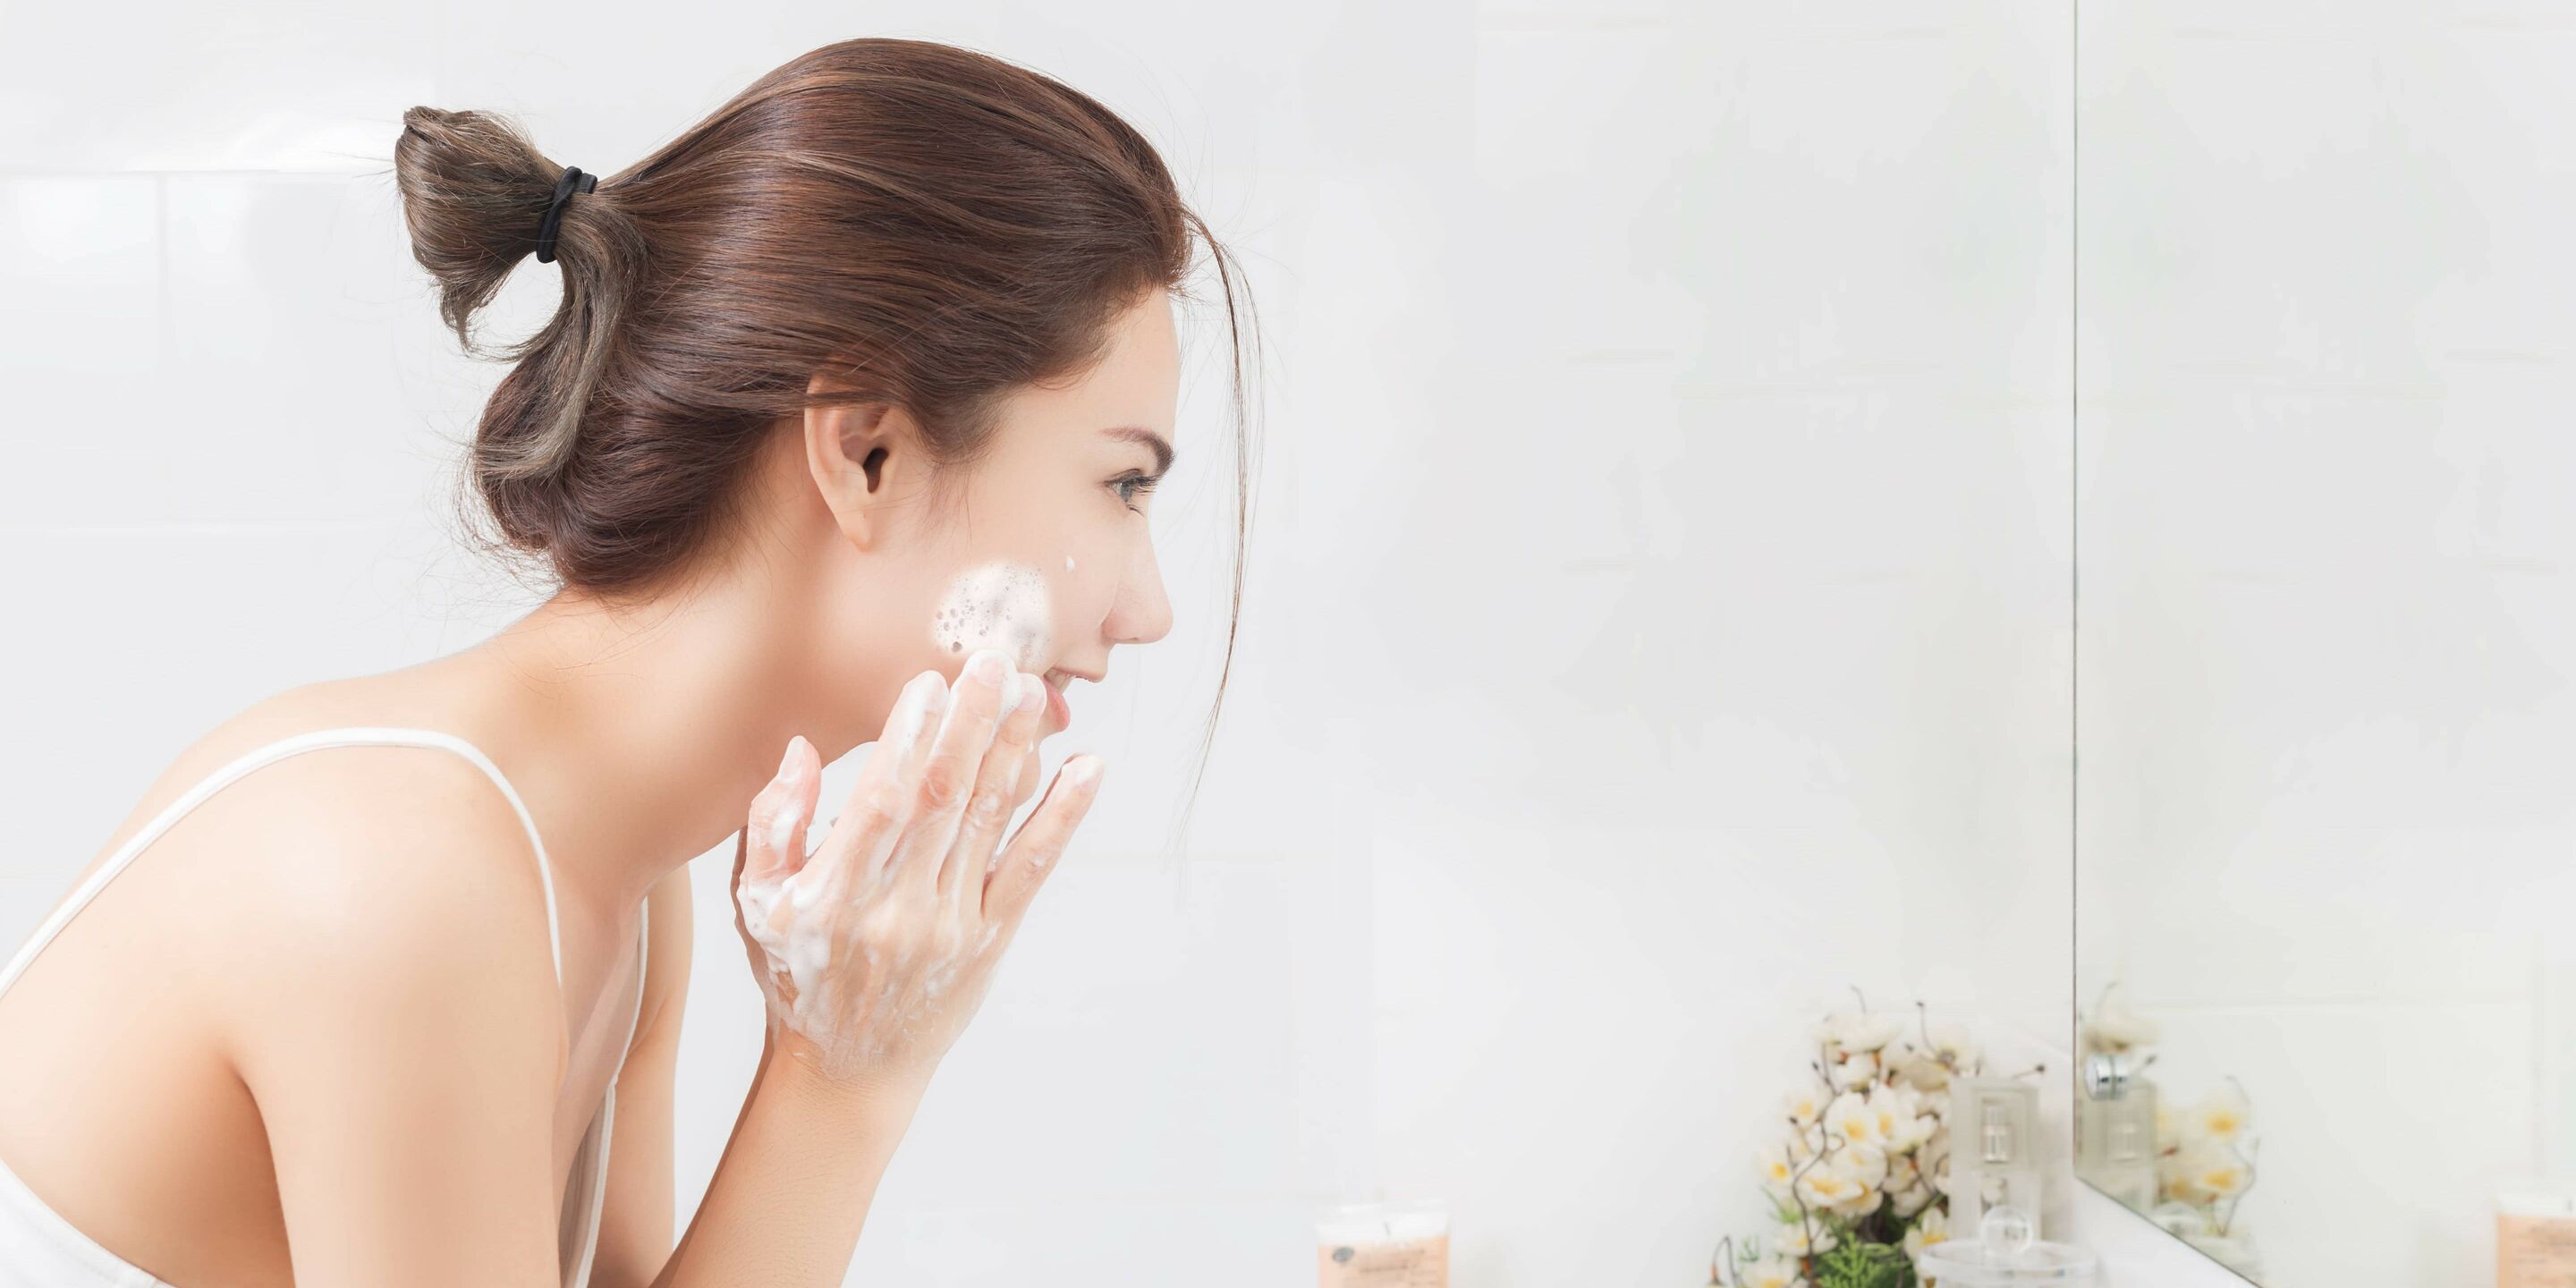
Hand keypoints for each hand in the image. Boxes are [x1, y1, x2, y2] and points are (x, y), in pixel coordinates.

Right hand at [729, 647, 1104, 1089]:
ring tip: (1036, 694)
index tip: (928, 682)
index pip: (879, 804)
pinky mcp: (988, 941)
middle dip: (971, 727)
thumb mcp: (755, 905)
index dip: (906, 741)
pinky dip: (1062, 819)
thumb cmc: (796, 972)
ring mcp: (948, 927)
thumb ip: (769, 825)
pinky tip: (1088, 770)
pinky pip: (1030, 871)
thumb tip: (800, 749)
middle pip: (943, 803)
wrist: (847, 1070)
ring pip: (988, 826)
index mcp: (831, 895)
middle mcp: (894, 911)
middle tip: (996, 661)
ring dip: (1015, 753)